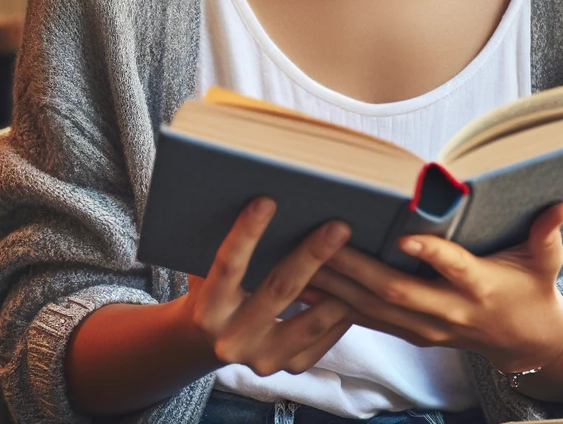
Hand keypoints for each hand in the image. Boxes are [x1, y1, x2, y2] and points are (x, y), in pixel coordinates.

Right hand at [179, 197, 357, 376]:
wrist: (203, 342)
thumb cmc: (211, 288)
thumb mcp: (206, 269)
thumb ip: (222, 243)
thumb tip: (259, 195)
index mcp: (208, 308)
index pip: (228, 266)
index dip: (247, 233)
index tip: (268, 200)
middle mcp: (232, 338)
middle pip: (279, 290)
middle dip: (311, 255)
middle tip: (339, 227)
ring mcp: (260, 359)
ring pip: (309, 322)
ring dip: (338, 290)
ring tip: (360, 259)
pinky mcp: (283, 368)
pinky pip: (320, 342)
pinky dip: (338, 318)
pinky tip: (352, 293)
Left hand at [311, 203, 562, 377]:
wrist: (526, 344)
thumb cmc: (533, 291)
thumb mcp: (546, 264)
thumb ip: (547, 235)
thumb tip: (562, 207)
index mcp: (481, 288)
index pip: (455, 270)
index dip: (432, 255)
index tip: (405, 236)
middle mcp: (449, 312)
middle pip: (398, 292)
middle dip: (357, 267)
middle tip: (323, 239)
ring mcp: (426, 328)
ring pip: (373, 309)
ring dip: (334, 286)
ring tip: (298, 260)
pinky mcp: (410, 333)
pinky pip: (366, 320)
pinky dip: (333, 305)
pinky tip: (301, 287)